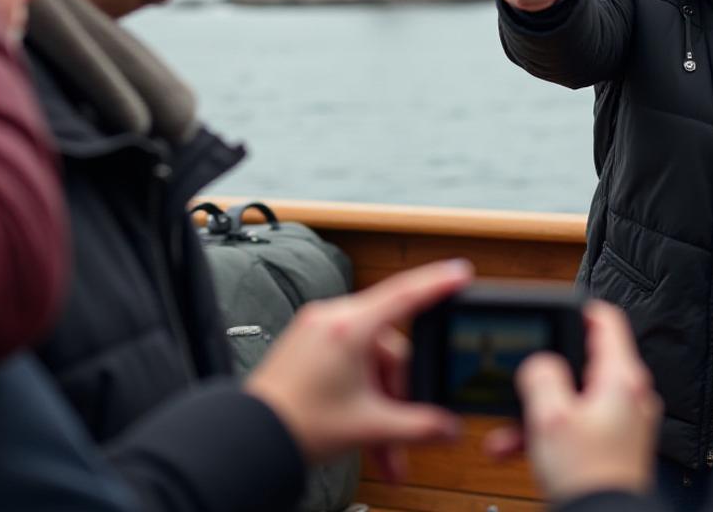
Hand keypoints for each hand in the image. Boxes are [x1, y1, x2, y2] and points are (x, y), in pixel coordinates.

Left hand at [246, 260, 470, 478]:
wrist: (252, 436)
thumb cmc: (296, 423)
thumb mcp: (368, 427)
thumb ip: (418, 427)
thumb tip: (448, 428)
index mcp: (348, 328)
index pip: (405, 295)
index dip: (437, 283)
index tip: (460, 271)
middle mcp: (331, 319)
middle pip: (389, 348)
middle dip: (399, 393)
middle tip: (400, 433)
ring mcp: (316, 330)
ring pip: (370, 360)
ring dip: (380, 399)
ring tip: (378, 442)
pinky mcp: (306, 344)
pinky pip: (349, 359)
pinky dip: (361, 390)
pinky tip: (360, 422)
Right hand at [487, 302, 659, 502]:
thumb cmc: (588, 476)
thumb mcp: (551, 417)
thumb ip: (541, 377)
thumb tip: (538, 362)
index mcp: (622, 379)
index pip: (606, 320)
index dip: (575, 309)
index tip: (549, 313)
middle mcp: (629, 395)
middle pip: (580, 361)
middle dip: (542, 374)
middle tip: (519, 379)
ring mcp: (621, 420)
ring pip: (571, 397)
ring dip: (536, 409)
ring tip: (507, 428)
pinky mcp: (610, 442)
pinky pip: (573, 423)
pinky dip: (545, 430)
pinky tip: (514, 446)